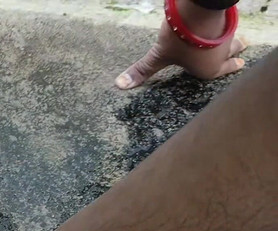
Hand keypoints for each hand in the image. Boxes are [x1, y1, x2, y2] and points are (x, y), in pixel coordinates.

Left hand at [115, 0, 246, 89]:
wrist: (199, 11)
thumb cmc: (181, 40)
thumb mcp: (158, 55)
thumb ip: (143, 70)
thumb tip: (120, 85)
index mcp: (209, 69)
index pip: (223, 70)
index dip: (230, 68)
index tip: (240, 64)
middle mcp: (222, 53)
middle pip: (233, 51)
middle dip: (236, 52)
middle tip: (243, 50)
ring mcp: (227, 33)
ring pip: (233, 36)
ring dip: (233, 38)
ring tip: (239, 38)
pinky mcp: (225, 17)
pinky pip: (227, 22)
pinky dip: (227, 23)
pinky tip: (222, 20)